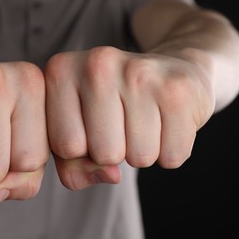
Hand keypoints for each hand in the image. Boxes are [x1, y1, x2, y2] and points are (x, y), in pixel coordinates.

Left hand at [44, 46, 214, 189]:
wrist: (168, 72)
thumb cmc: (111, 108)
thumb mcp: (77, 131)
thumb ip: (70, 164)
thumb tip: (110, 174)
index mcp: (60, 71)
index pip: (64, 147)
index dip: (80, 152)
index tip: (90, 128)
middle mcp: (97, 63)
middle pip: (102, 154)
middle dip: (113, 154)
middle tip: (121, 125)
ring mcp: (139, 72)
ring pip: (139, 158)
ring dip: (142, 152)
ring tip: (143, 120)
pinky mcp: (178, 88)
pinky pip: (171, 156)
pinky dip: (170, 150)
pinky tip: (166, 121)